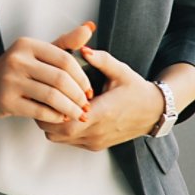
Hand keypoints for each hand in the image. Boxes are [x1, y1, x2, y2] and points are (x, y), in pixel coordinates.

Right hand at [0, 23, 95, 123]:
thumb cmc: (16, 69)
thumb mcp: (38, 51)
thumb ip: (65, 42)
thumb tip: (89, 27)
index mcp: (27, 45)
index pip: (65, 59)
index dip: (82, 77)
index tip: (89, 89)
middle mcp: (16, 60)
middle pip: (60, 79)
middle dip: (79, 95)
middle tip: (86, 104)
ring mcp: (9, 81)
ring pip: (52, 97)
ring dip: (70, 108)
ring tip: (78, 114)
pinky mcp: (6, 101)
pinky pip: (40, 112)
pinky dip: (55, 117)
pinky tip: (61, 117)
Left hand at [36, 47, 164, 150]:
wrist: (154, 112)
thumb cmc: (135, 90)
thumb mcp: (121, 71)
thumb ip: (101, 59)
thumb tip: (82, 48)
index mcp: (103, 113)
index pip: (67, 119)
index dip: (52, 108)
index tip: (45, 92)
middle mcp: (98, 132)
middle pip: (58, 132)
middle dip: (44, 116)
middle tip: (41, 97)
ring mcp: (96, 141)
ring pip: (60, 138)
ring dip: (50, 123)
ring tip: (49, 103)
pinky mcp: (95, 145)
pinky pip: (69, 141)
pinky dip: (59, 129)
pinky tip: (61, 112)